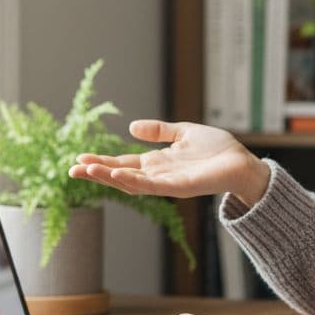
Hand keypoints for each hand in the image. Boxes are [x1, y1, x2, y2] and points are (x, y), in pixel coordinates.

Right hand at [69, 119, 270, 205]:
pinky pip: (152, 185)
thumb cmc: (217, 150)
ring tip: (87, 170)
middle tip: (72, 169)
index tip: (79, 159)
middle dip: (96, 172)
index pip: (123, 162)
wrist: (242, 163)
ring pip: (131, 182)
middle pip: (120, 174)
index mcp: (157, 162)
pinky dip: (133, 181)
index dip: (101, 161)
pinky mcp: (179, 187)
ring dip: (108, 177)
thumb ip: (159, 131)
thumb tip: (131, 127)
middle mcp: (158, 175)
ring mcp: (167, 183)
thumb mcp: (183, 133)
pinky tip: (117, 174)